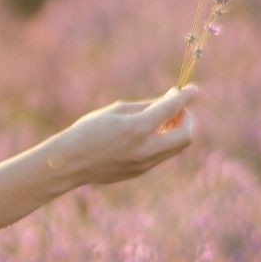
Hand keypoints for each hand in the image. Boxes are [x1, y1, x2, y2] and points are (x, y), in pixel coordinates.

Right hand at [48, 85, 197, 186]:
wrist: (67, 164)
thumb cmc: (86, 132)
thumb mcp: (115, 111)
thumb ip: (145, 107)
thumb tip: (169, 101)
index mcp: (137, 128)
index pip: (172, 108)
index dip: (185, 97)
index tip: (192, 90)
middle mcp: (145, 149)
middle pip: (185, 135)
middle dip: (186, 120)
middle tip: (177, 110)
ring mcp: (144, 164)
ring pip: (176, 147)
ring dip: (176, 132)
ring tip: (163, 121)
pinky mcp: (139, 172)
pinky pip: (161, 155)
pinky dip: (163, 142)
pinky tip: (149, 135)